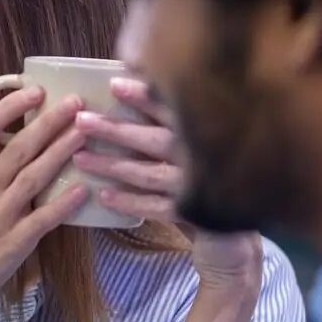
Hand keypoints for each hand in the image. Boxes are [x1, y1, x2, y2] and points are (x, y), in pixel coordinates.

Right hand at [0, 86, 87, 310]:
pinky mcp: (14, 242)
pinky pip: (43, 219)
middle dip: (49, 122)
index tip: (34, 89)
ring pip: (34, 176)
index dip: (9, 106)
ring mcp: (0, 215)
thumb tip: (23, 144)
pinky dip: (63, 203)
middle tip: (76, 101)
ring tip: (85, 132)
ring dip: (61, 152)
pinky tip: (83, 189)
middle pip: (18, 147)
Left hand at [73, 78, 262, 290]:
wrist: (241, 238)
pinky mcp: (197, 215)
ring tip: (80, 159)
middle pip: (155, 140)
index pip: (174, 109)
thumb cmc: (213, 179)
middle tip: (82, 120)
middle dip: (116, 130)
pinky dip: (130, 201)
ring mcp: (202, 186)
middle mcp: (206, 156)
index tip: (113, 84)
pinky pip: (158, 207)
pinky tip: (104, 196)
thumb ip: (178, 124)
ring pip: (150, 174)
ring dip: (113, 166)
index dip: (144, 95)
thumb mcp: (202, 146)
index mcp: (209, 132)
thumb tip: (138, 87)